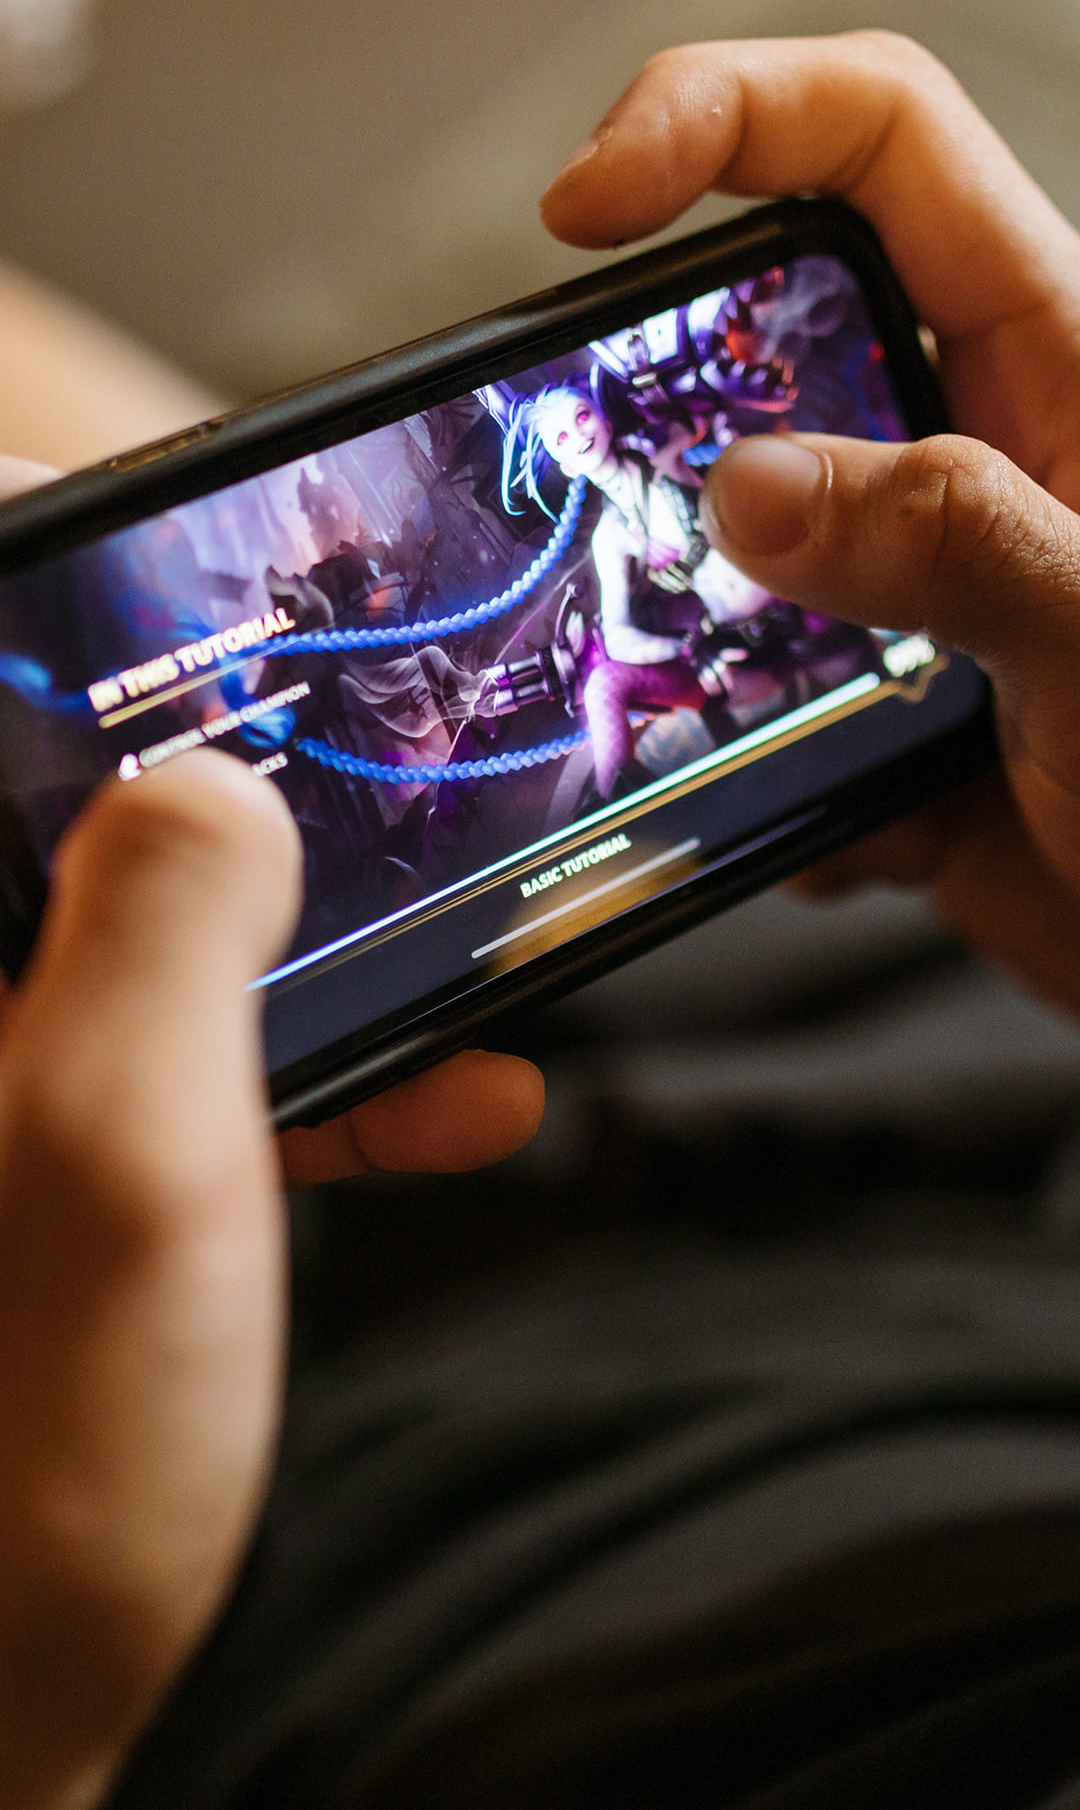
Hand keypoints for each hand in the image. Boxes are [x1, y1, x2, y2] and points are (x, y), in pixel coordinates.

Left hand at [0, 454, 543, 1808]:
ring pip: (113, 941)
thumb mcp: (119, 1157)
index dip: (35, 570)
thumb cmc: (2, 1468)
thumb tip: (221, 789)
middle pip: (32, 801)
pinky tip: (450, 1105)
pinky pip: (147, 1077)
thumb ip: (168, 920)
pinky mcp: (18, 1183)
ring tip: (462, 943)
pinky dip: (291, 1080)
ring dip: (292, 943)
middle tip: (360, 729)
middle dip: (209, 767)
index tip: (158, 527)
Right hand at [541, 32, 1079, 1015]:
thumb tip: (751, 486)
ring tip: (698, 696)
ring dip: (692, 623)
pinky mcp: (878, 703)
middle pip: (766, 325)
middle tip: (589, 462)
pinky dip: (744, 766)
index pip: (877, 141)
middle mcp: (971, 449)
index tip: (589, 202)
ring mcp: (913, 582)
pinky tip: (822, 825)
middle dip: (661, 390)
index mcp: (1056, 360)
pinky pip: (752, 693)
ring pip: (735, 537)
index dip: (722, 117)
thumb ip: (954, 540)